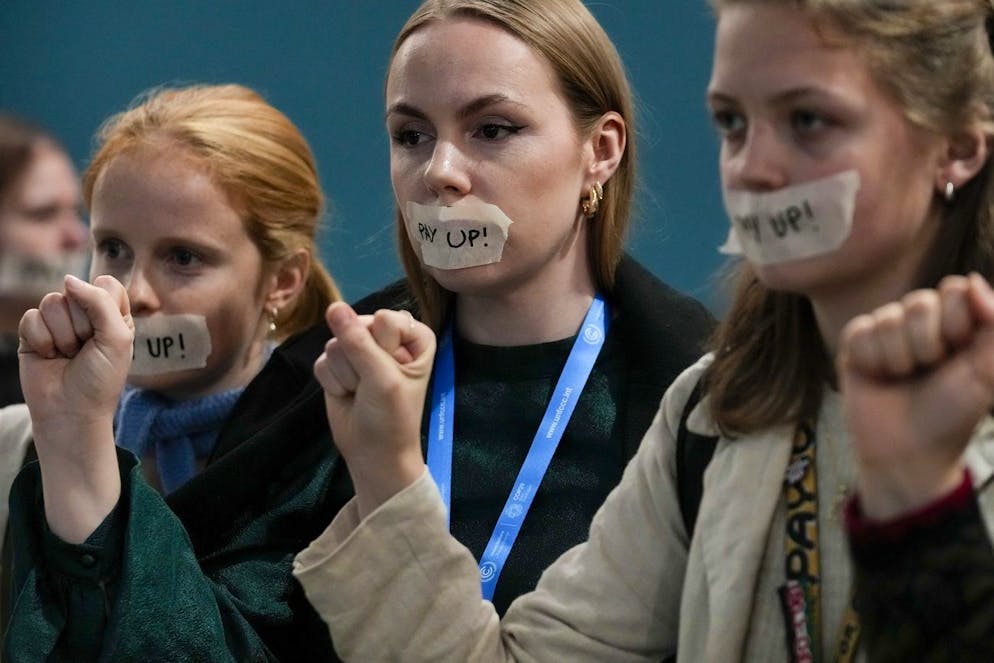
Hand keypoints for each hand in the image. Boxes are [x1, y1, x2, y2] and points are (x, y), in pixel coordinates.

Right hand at [17, 274, 133, 541]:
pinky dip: (42, 341)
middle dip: (82, 325)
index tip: (107, 334)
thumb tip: (67, 278)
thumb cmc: (101, 380)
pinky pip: (32, 318)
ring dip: (63, 335)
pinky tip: (49, 357)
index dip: (103, 306)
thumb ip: (99, 302)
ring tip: (68, 355)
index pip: (106, 283)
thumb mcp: (116, 339)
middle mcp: (85, 313)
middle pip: (76, 291)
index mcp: (113, 313)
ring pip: (52, 302)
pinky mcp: (33, 332)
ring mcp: (58, 321)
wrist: (71, 412)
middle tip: (85, 351)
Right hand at [314, 302, 435, 517]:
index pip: (386, 318)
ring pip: (335, 343)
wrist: (372, 454)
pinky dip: (332, 381)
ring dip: (345, 374)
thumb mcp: (381, 378)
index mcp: (413, 335)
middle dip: (359, 361)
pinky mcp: (337, 364)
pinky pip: (322, 359)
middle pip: (356, 326)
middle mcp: (386, 337)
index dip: (384, 348)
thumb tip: (333, 306)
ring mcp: (360, 350)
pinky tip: (346, 395)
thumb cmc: (391, 417)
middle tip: (373, 387)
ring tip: (360, 393)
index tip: (393, 374)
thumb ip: (357, 341)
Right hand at [838, 273, 993, 519]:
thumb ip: (993, 325)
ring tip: (902, 379)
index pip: (954, 289)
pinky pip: (860, 331)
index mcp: (956, 323)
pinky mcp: (855, 345)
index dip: (955, 320)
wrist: (907, 452)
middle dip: (926, 344)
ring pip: (888, 318)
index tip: (957, 352)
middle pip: (919, 302)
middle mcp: (920, 323)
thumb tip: (972, 280)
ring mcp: (886, 332)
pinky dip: (871, 360)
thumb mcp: (984, 371)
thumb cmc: (951, 414)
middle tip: (928, 371)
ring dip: (899, 358)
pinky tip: (877, 377)